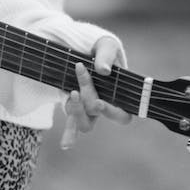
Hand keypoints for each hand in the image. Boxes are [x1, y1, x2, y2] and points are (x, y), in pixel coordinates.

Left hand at [60, 36, 132, 150]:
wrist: (79, 46)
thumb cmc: (100, 47)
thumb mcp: (106, 44)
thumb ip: (107, 54)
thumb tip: (103, 70)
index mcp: (120, 94)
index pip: (123, 115)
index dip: (112, 112)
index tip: (99, 102)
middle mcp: (105, 105)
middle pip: (98, 112)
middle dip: (88, 97)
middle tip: (80, 78)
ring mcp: (89, 108)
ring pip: (86, 123)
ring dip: (77, 110)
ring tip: (71, 92)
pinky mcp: (74, 107)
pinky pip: (73, 125)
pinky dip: (70, 136)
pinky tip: (66, 145)